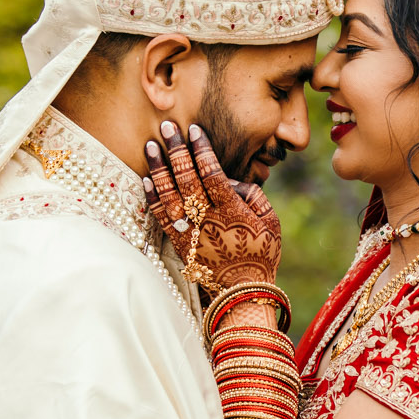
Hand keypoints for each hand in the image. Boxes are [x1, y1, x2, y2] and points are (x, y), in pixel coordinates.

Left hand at [143, 121, 281, 291]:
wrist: (242, 291)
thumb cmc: (262, 253)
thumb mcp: (271, 223)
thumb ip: (255, 196)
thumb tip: (233, 181)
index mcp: (232, 211)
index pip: (213, 173)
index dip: (201, 150)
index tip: (193, 130)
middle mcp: (208, 219)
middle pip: (187, 178)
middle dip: (176, 150)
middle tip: (167, 127)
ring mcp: (192, 231)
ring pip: (170, 195)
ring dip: (159, 169)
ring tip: (151, 146)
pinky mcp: (181, 243)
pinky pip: (163, 217)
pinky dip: (153, 198)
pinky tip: (147, 179)